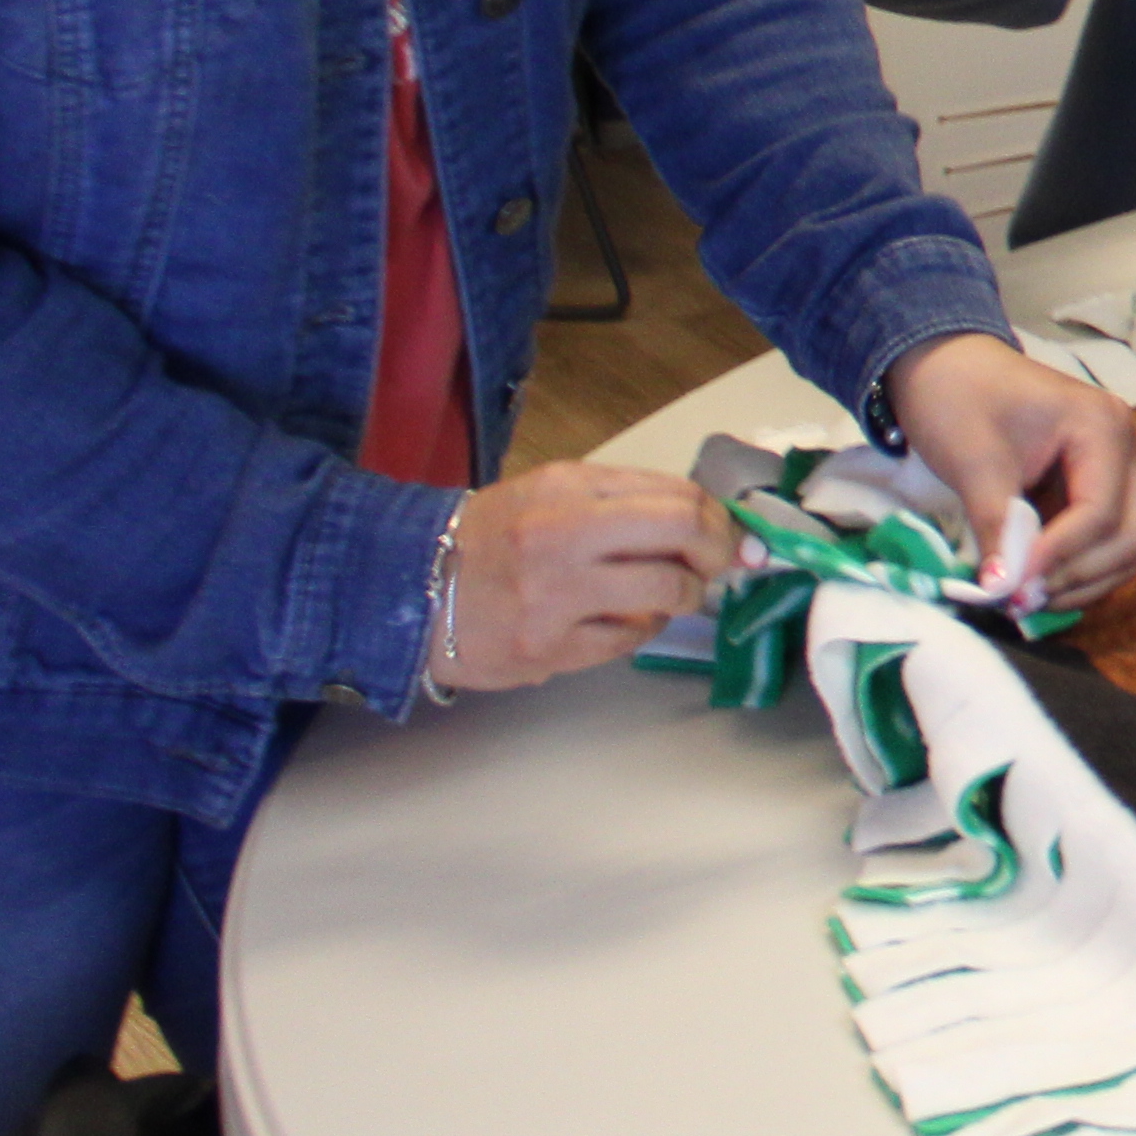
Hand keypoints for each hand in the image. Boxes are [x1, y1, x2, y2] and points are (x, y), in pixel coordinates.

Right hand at [437, 460, 740, 688]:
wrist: (410, 587)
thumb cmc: (491, 538)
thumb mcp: (549, 494)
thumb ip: (619, 500)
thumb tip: (703, 519)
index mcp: (567, 488)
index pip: (676, 493)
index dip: (717, 517)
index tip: (725, 534)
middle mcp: (562, 534)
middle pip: (683, 531)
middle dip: (716, 551)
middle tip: (714, 565)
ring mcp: (555, 594)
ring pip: (666, 590)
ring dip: (684, 595)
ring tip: (670, 595)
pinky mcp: (547, 647)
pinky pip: (629, 638)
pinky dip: (641, 628)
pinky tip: (623, 619)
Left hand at [885, 331, 1135, 610]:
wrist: (946, 367)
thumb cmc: (959, 399)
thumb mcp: (973, 460)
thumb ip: (996, 525)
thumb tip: (1002, 590)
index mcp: (1103, 427)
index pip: (1099, 512)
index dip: (1058, 557)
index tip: (1010, 588)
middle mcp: (1126, 449)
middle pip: (1128, 536)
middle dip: (1077, 577)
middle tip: (1019, 602)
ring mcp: (1118, 471)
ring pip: (1124, 549)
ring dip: (1080, 583)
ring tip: (1023, 599)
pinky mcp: (1099, 491)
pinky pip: (1103, 545)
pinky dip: (1074, 573)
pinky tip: (1033, 584)